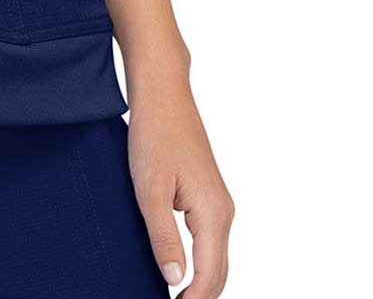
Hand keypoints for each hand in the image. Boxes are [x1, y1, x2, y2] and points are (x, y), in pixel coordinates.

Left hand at [127, 73, 234, 296]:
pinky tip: (179, 267)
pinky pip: (209, 240)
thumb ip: (163, 238)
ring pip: (214, 257)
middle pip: (218, 272)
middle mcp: (223, 212)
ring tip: (174, 295)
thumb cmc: (154, 134)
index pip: (209, 276)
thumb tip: (176, 281)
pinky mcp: (207, 195)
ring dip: (200, 282)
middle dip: (200, 296)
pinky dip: (199, 262)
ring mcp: (218, 203)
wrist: (163, 93)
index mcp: (213, 214)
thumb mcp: (149, 190)